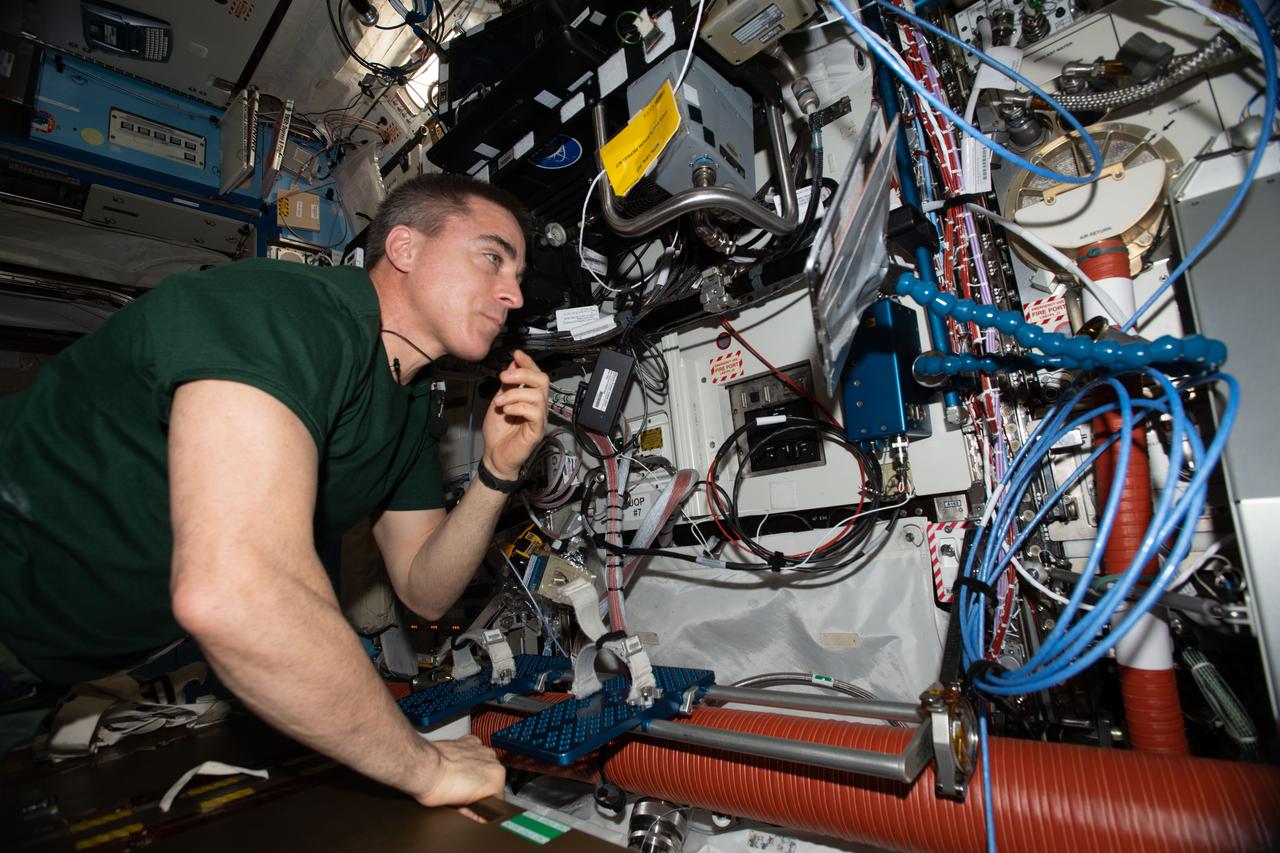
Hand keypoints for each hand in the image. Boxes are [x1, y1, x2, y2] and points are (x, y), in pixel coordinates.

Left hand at [414, 735, 505, 807]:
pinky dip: (468, 757)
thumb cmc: (437, 787)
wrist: (423, 768)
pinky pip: (475, 751)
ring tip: (458, 779)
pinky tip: (457, 765)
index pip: (498, 797)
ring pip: (485, 764)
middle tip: (463, 794)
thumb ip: (474, 814)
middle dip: (480, 787)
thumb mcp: (459, 809)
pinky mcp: (469, 741)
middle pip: (491, 779)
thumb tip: (478, 818)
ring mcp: (481, 749)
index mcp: (496, 779)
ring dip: (475, 771)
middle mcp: (492, 761)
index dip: (485, 805)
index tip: (475, 806)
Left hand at [481, 349, 548, 480]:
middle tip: (505, 376)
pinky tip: (507, 412)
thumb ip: (507, 385)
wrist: (495, 456)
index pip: (536, 375)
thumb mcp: (499, 401)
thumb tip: (513, 364)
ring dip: (515, 394)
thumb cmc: (498, 434)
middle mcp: (538, 406)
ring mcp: (539, 418)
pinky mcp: (537, 431)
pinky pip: (534, 412)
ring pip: (538, 395)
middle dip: (523, 373)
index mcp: (530, 398)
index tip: (517, 354)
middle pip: (543, 380)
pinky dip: (518, 407)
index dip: (528, 362)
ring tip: (500, 402)